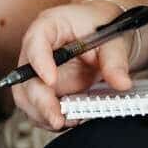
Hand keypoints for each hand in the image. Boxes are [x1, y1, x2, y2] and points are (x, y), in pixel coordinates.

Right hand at [12, 0, 135, 131]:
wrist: (102, 35)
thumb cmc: (100, 27)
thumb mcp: (112, 39)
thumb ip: (115, 60)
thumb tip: (122, 83)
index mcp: (50, 26)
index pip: (36, 40)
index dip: (39, 61)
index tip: (50, 80)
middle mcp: (37, 49)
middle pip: (25, 76)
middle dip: (40, 101)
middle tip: (58, 118)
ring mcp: (37, 71)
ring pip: (26, 96)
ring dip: (43, 114)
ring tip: (68, 121)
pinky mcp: (44, 90)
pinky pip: (38, 108)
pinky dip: (50, 118)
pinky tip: (70, 120)